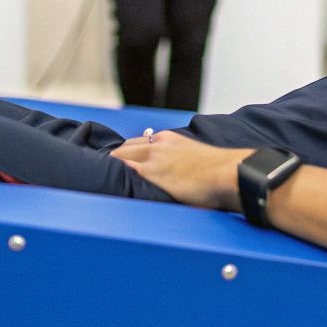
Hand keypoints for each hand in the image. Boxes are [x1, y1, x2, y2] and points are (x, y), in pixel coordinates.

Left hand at [110, 130, 251, 210]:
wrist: (228, 172)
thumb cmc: (220, 171)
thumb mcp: (198, 159)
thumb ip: (185, 163)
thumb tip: (184, 176)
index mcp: (170, 140)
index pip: (139, 144)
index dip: (129, 155)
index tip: (123, 164)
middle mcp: (157, 145)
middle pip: (125, 148)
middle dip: (115, 159)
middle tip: (105, 173)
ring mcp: (152, 158)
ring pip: (119, 157)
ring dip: (110, 167)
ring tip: (99, 180)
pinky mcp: (150, 173)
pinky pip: (123, 171)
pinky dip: (113, 176)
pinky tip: (105, 186)